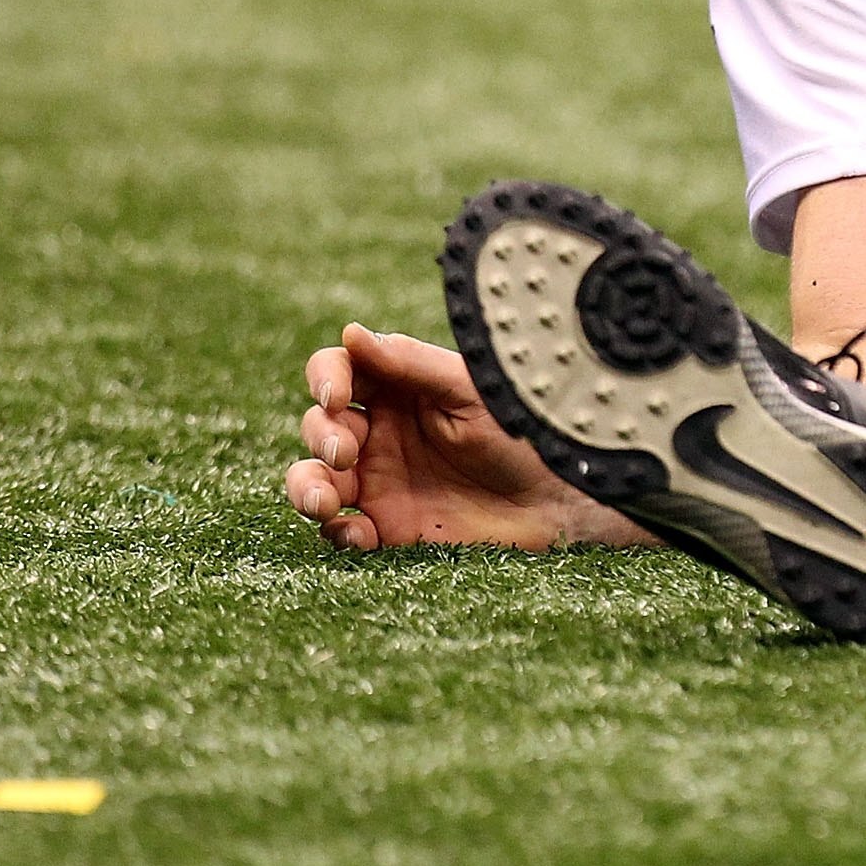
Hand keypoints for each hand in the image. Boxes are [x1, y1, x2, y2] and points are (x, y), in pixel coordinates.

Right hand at [282, 322, 653, 552]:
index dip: (325, 377)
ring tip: (326, 499)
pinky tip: (361, 533)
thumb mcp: (471, 390)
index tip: (338, 395)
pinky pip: (339, 529)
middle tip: (347, 451)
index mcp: (401, 388)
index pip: (339, 369)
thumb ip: (412, 363)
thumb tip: (351, 332)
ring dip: (305, 486)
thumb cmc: (524, 432)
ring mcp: (380, 480)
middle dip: (321, 434)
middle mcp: (382, 431)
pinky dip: (337, 531)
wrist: (560, 501)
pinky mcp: (386, 527)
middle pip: (318, 423)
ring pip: (312, 476)